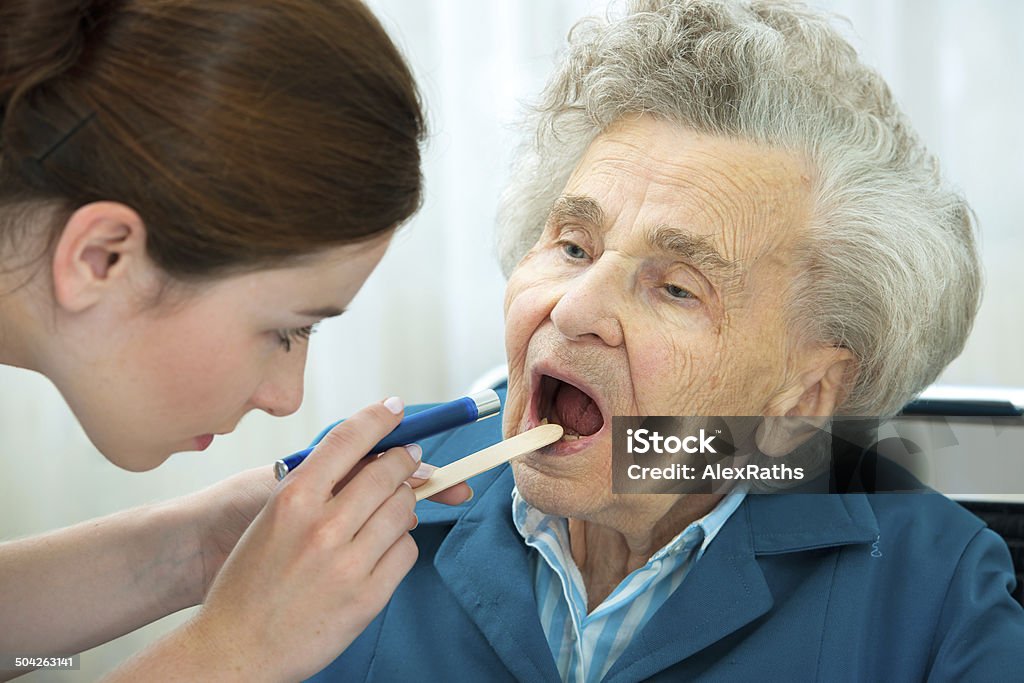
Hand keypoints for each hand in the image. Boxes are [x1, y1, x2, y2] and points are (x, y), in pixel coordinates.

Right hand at [181, 398, 434, 680]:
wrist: (234, 649)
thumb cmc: (249, 582)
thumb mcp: (272, 519)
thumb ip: (318, 487)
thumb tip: (371, 459)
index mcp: (293, 499)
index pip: (348, 440)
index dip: (379, 419)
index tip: (395, 410)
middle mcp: (322, 527)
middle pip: (388, 472)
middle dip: (404, 460)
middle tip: (408, 459)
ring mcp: (348, 563)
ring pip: (404, 510)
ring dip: (403, 505)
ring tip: (388, 511)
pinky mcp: (367, 597)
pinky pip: (406, 552)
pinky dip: (400, 545)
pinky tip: (380, 550)